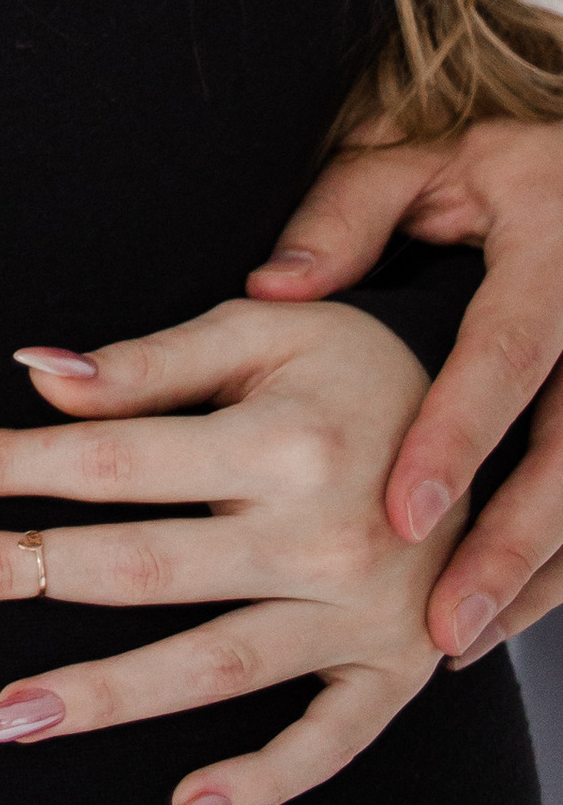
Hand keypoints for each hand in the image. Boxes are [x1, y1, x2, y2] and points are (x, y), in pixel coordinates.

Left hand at [0, 297, 456, 804]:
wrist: (494, 412)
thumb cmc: (358, 359)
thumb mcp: (263, 330)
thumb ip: (150, 362)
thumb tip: (33, 373)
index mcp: (277, 441)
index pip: (106, 459)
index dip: (3, 461)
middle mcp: (315, 537)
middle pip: (136, 565)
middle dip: (15, 569)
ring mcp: (359, 617)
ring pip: (209, 668)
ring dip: (102, 696)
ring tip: (0, 716)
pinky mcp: (396, 673)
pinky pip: (324, 746)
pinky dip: (256, 785)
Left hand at [249, 116, 562, 662]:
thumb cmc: (507, 174)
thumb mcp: (429, 164)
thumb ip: (349, 214)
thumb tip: (270, 284)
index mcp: (546, 263)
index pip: (502, 359)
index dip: (456, 438)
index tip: (402, 511)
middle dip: (507, 548)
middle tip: (438, 620)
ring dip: (531, 583)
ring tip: (455, 640)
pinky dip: (553, 582)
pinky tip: (490, 626)